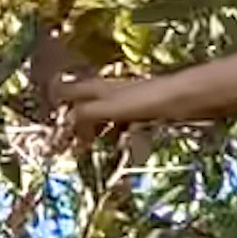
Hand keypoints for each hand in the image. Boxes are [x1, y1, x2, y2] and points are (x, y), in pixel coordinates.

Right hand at [56, 70, 174, 143]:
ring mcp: (129, 101)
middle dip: (76, 123)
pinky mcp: (147, 111)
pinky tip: (121, 146)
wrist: (187, 97)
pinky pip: (125, 124)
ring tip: (89, 149)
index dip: (57, 104)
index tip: (49, 124)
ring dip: (97, 132)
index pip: (68, 92)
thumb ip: (86, 115)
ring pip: (106, 116)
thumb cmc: (147, 100)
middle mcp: (111, 91)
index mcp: (98, 87)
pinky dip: (118, 135)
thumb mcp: (110, 108)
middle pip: (87, 106)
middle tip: (67, 144)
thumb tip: (63, 125)